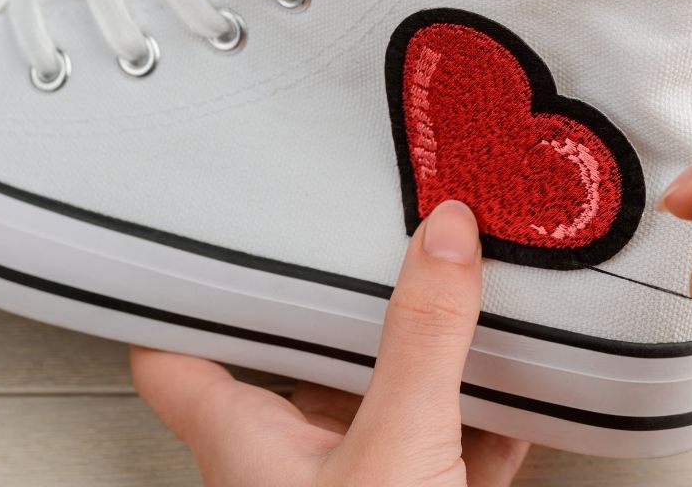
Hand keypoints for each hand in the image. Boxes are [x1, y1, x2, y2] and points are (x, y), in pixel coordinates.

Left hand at [130, 200, 528, 485]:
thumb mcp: (395, 446)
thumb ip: (421, 342)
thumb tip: (443, 234)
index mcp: (245, 438)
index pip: (170, 357)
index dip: (169, 296)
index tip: (184, 233)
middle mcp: (290, 458)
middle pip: (300, 356)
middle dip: (341, 298)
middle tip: (361, 230)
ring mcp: (358, 481)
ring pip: (384, 398)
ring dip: (424, 351)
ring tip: (451, 279)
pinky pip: (451, 441)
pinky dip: (486, 408)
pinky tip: (521, 377)